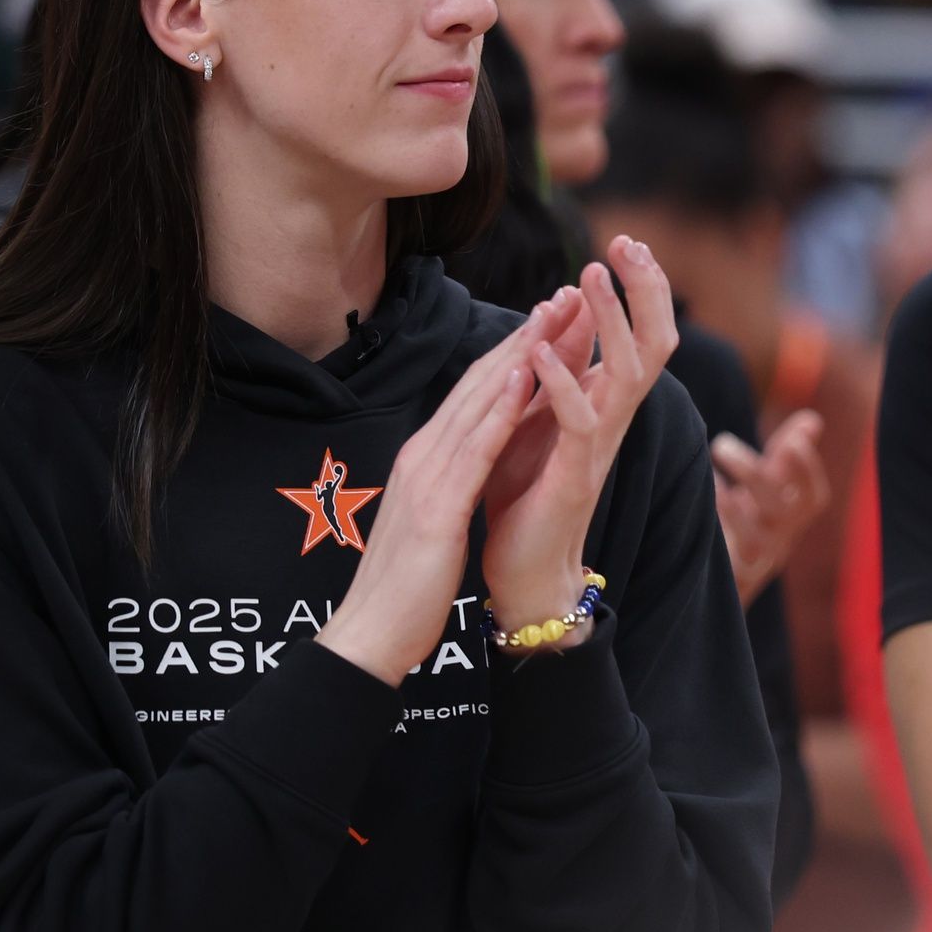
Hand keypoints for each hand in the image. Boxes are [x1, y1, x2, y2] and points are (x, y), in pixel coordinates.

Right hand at [315, 293, 582, 685]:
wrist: (369, 636)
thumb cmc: (403, 588)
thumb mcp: (430, 522)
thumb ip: (445, 486)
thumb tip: (464, 468)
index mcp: (424, 460)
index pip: (473, 395)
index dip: (511, 353)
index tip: (548, 320)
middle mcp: (423, 454)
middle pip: (479, 384)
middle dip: (523, 337)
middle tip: (562, 295)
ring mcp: (427, 476)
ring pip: (479, 402)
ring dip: (520, 355)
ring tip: (555, 315)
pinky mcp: (437, 506)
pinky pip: (476, 449)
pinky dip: (502, 410)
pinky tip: (527, 380)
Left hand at [480, 236, 679, 635]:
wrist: (525, 572)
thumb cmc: (526, 494)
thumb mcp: (540, 416)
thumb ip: (558, 369)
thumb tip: (565, 312)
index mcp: (606, 403)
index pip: (642, 333)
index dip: (641, 287)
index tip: (626, 241)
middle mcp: (614, 419)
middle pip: (655, 342)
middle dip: (645, 289)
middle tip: (627, 242)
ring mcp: (600, 446)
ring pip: (628, 371)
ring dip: (609, 319)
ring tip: (589, 274)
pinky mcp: (575, 474)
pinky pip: (580, 419)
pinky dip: (561, 380)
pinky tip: (540, 349)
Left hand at [712, 409, 829, 606]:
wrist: (722, 580)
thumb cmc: (752, 519)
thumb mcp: (771, 487)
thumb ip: (787, 454)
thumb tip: (813, 419)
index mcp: (793, 516)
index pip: (813, 497)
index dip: (807, 470)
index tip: (791, 441)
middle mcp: (781, 539)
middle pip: (781, 512)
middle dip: (754, 475)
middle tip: (721, 443)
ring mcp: (757, 560)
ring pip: (754, 538)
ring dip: (731, 505)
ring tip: (707, 475)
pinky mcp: (730, 577)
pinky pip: (725, 559)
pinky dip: (712, 528)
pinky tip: (697, 500)